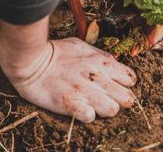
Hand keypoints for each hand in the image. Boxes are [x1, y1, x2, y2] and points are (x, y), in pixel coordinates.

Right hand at [1, 37, 136, 122]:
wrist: (32, 61)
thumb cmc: (56, 52)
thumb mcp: (82, 46)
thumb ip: (99, 55)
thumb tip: (113, 63)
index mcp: (102, 62)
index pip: (130, 79)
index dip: (125, 85)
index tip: (116, 87)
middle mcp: (97, 77)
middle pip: (127, 98)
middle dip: (120, 101)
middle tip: (107, 99)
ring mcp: (85, 91)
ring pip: (113, 110)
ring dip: (105, 110)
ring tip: (95, 106)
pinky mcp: (70, 103)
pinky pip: (90, 116)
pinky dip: (87, 116)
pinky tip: (81, 110)